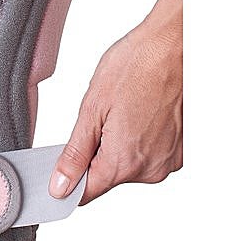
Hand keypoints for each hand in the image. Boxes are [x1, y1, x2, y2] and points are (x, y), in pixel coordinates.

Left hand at [49, 0, 182, 204]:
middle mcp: (151, 169)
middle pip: (107, 178)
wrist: (175, 45)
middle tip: (99, 118)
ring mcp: (169, 160)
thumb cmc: (136, 66)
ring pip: (127, 166)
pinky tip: (138, 113)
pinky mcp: (179, 150)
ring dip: (117, 145)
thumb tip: (59, 187)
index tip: (60, 165)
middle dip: (95, 154)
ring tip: (123, 111)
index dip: (67, 181)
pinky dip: (138, 139)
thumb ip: (75, 154)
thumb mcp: (92, 109)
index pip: (85, 194)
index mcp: (124, 162)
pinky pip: (147, 155)